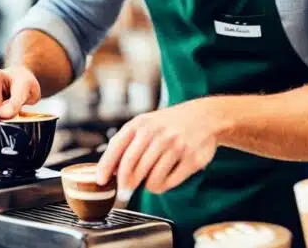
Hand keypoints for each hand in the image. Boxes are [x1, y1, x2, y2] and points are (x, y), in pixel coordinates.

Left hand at [96, 98, 224, 194]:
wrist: (205, 117)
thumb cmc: (169, 124)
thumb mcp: (146, 123)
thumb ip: (126, 143)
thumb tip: (107, 170)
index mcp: (142, 124)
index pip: (117, 147)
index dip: (106, 167)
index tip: (101, 181)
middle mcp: (158, 133)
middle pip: (131, 169)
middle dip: (125, 184)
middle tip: (125, 191)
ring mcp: (176, 146)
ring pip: (150, 180)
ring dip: (147, 185)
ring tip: (150, 180)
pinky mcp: (192, 159)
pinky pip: (169, 182)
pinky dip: (163, 185)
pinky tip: (165, 178)